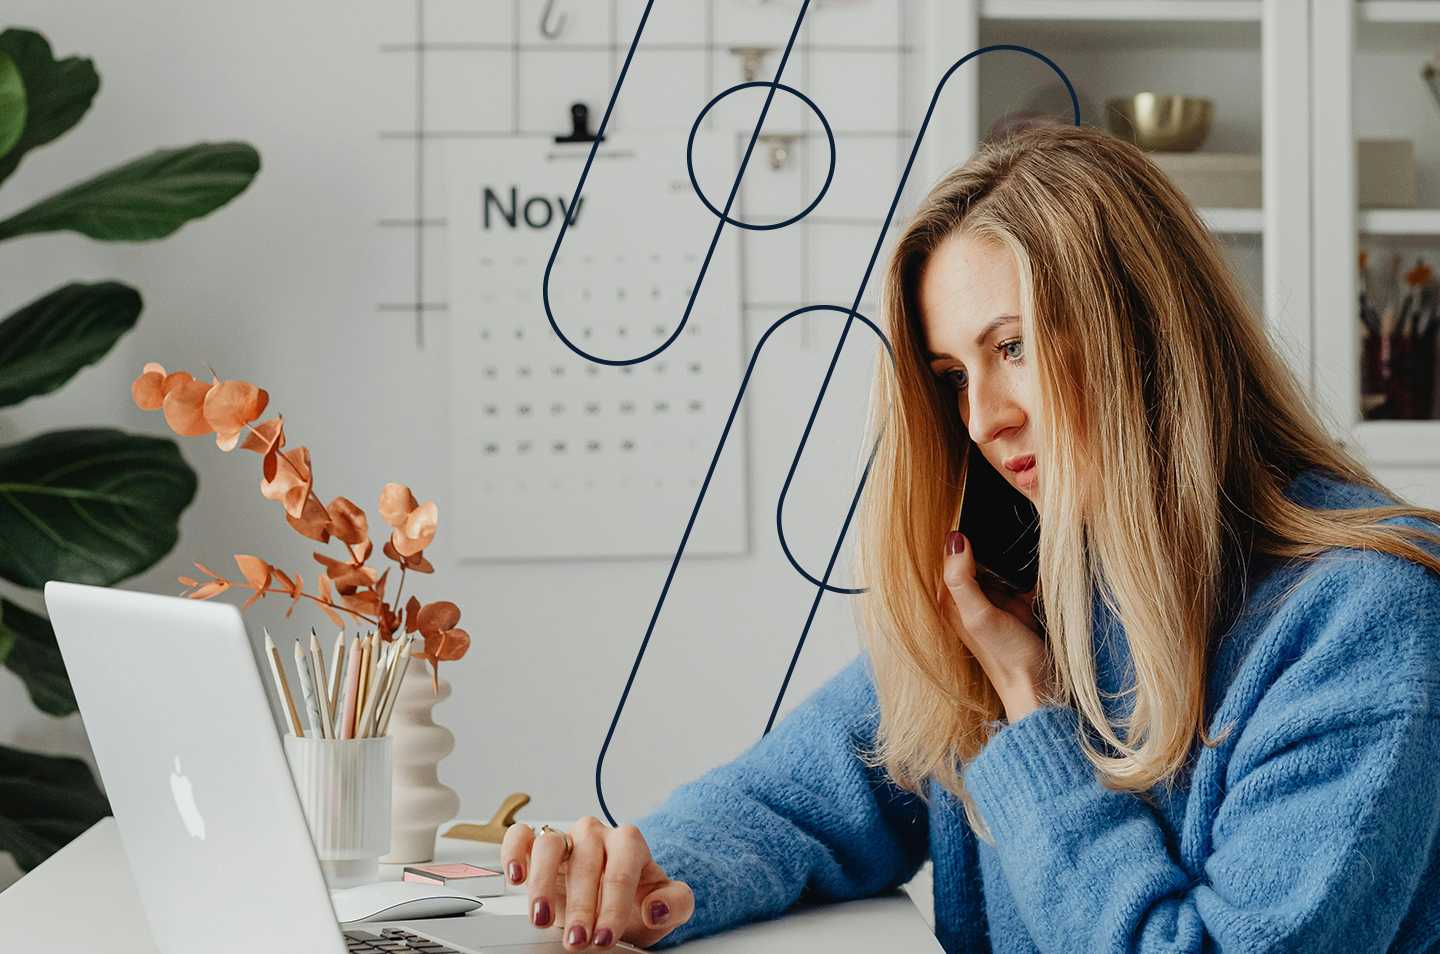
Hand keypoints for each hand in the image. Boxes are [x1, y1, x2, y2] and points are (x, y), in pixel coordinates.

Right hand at [502, 816, 694, 949]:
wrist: (616, 899)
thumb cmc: (638, 900)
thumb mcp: (667, 906)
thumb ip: (675, 903)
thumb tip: (656, 907)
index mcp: (629, 843)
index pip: (621, 868)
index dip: (613, 904)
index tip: (605, 936)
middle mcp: (595, 836)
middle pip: (585, 862)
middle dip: (580, 906)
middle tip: (577, 941)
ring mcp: (566, 838)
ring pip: (550, 845)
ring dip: (543, 883)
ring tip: (541, 919)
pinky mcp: (537, 844)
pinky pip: (521, 835)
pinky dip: (514, 851)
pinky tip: (516, 877)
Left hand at [938, 531, 1052, 721]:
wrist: (1039, 686)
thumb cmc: (1005, 656)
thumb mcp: (979, 616)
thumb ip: (962, 580)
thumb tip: (955, 538)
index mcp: (951, 598)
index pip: (948, 555)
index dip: (959, 534)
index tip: (971, 509)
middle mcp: (970, 596)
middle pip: (976, 555)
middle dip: (989, 541)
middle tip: (1000, 519)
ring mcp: (995, 598)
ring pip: (1000, 562)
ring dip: (1011, 553)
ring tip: (1018, 537)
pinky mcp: (1018, 602)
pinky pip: (1021, 574)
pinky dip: (1028, 567)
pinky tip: (1035, 560)